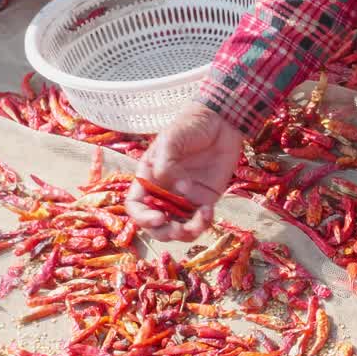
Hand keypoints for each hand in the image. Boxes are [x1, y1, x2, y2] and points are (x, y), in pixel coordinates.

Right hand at [125, 103, 241, 241]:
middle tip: (178, 229)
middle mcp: (164, 192)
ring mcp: (185, 198)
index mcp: (148, 179)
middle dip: (165, 232)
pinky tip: (208, 210)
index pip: (136, 206)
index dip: (142, 217)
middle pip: (156, 225)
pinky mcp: (205, 199)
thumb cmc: (190, 126)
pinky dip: (204, 222)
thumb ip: (166, 162)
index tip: (158, 217)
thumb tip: (170, 184)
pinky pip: (201, 220)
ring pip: (180, 228)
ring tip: (199, 218)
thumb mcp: (172, 139)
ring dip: (187, 232)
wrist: (220, 123)